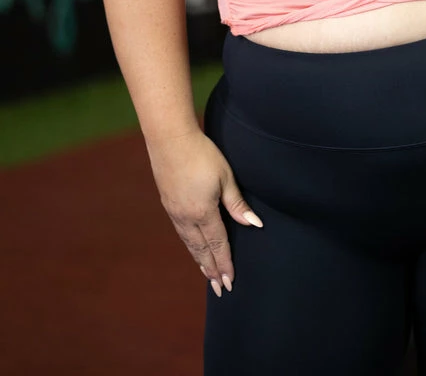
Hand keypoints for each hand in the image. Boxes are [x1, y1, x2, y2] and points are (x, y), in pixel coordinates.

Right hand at [146, 129, 262, 295]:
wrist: (170, 139)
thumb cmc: (202, 154)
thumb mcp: (225, 176)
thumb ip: (237, 203)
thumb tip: (254, 224)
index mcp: (203, 212)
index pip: (218, 244)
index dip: (225, 264)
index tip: (230, 281)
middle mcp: (187, 217)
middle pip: (202, 250)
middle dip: (212, 270)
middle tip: (219, 289)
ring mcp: (175, 211)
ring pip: (189, 243)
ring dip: (200, 260)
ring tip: (207, 274)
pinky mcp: (168, 203)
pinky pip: (181, 232)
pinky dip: (189, 245)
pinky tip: (192, 247)